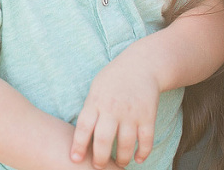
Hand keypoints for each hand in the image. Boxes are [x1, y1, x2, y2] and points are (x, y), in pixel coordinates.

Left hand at [70, 50, 159, 168]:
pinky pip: (146, 140)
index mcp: (96, 101)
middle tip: (98, 167)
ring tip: (119, 164)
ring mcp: (132, 113)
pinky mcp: (148, 115)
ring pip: (126, 144)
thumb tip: (81, 136)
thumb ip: (90, 110)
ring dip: (121, 159)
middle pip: (104, 139)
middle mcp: (113, 108)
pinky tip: (137, 158)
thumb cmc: (113, 79)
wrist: (141, 65)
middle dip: (100, 159)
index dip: (78, 145)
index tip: (75, 159)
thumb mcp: (96, 89)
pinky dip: (143, 153)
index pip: (84, 126)